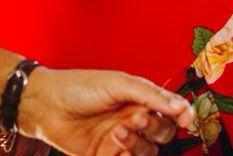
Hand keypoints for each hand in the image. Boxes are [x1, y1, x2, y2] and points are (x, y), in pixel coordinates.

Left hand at [20, 67, 194, 155]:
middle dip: (154, 129)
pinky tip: (115, 149)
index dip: (182, 116)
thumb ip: (151, 96)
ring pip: (147, 152)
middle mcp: (133, 121)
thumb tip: (182, 107)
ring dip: (137, 145)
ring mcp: (120, 141)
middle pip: (162, 134)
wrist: (47, 105)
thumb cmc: (81, 86)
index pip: (171, 112)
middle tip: (135, 119)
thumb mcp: (119, 84)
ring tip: (117, 132)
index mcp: (140, 100)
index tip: (185, 119)